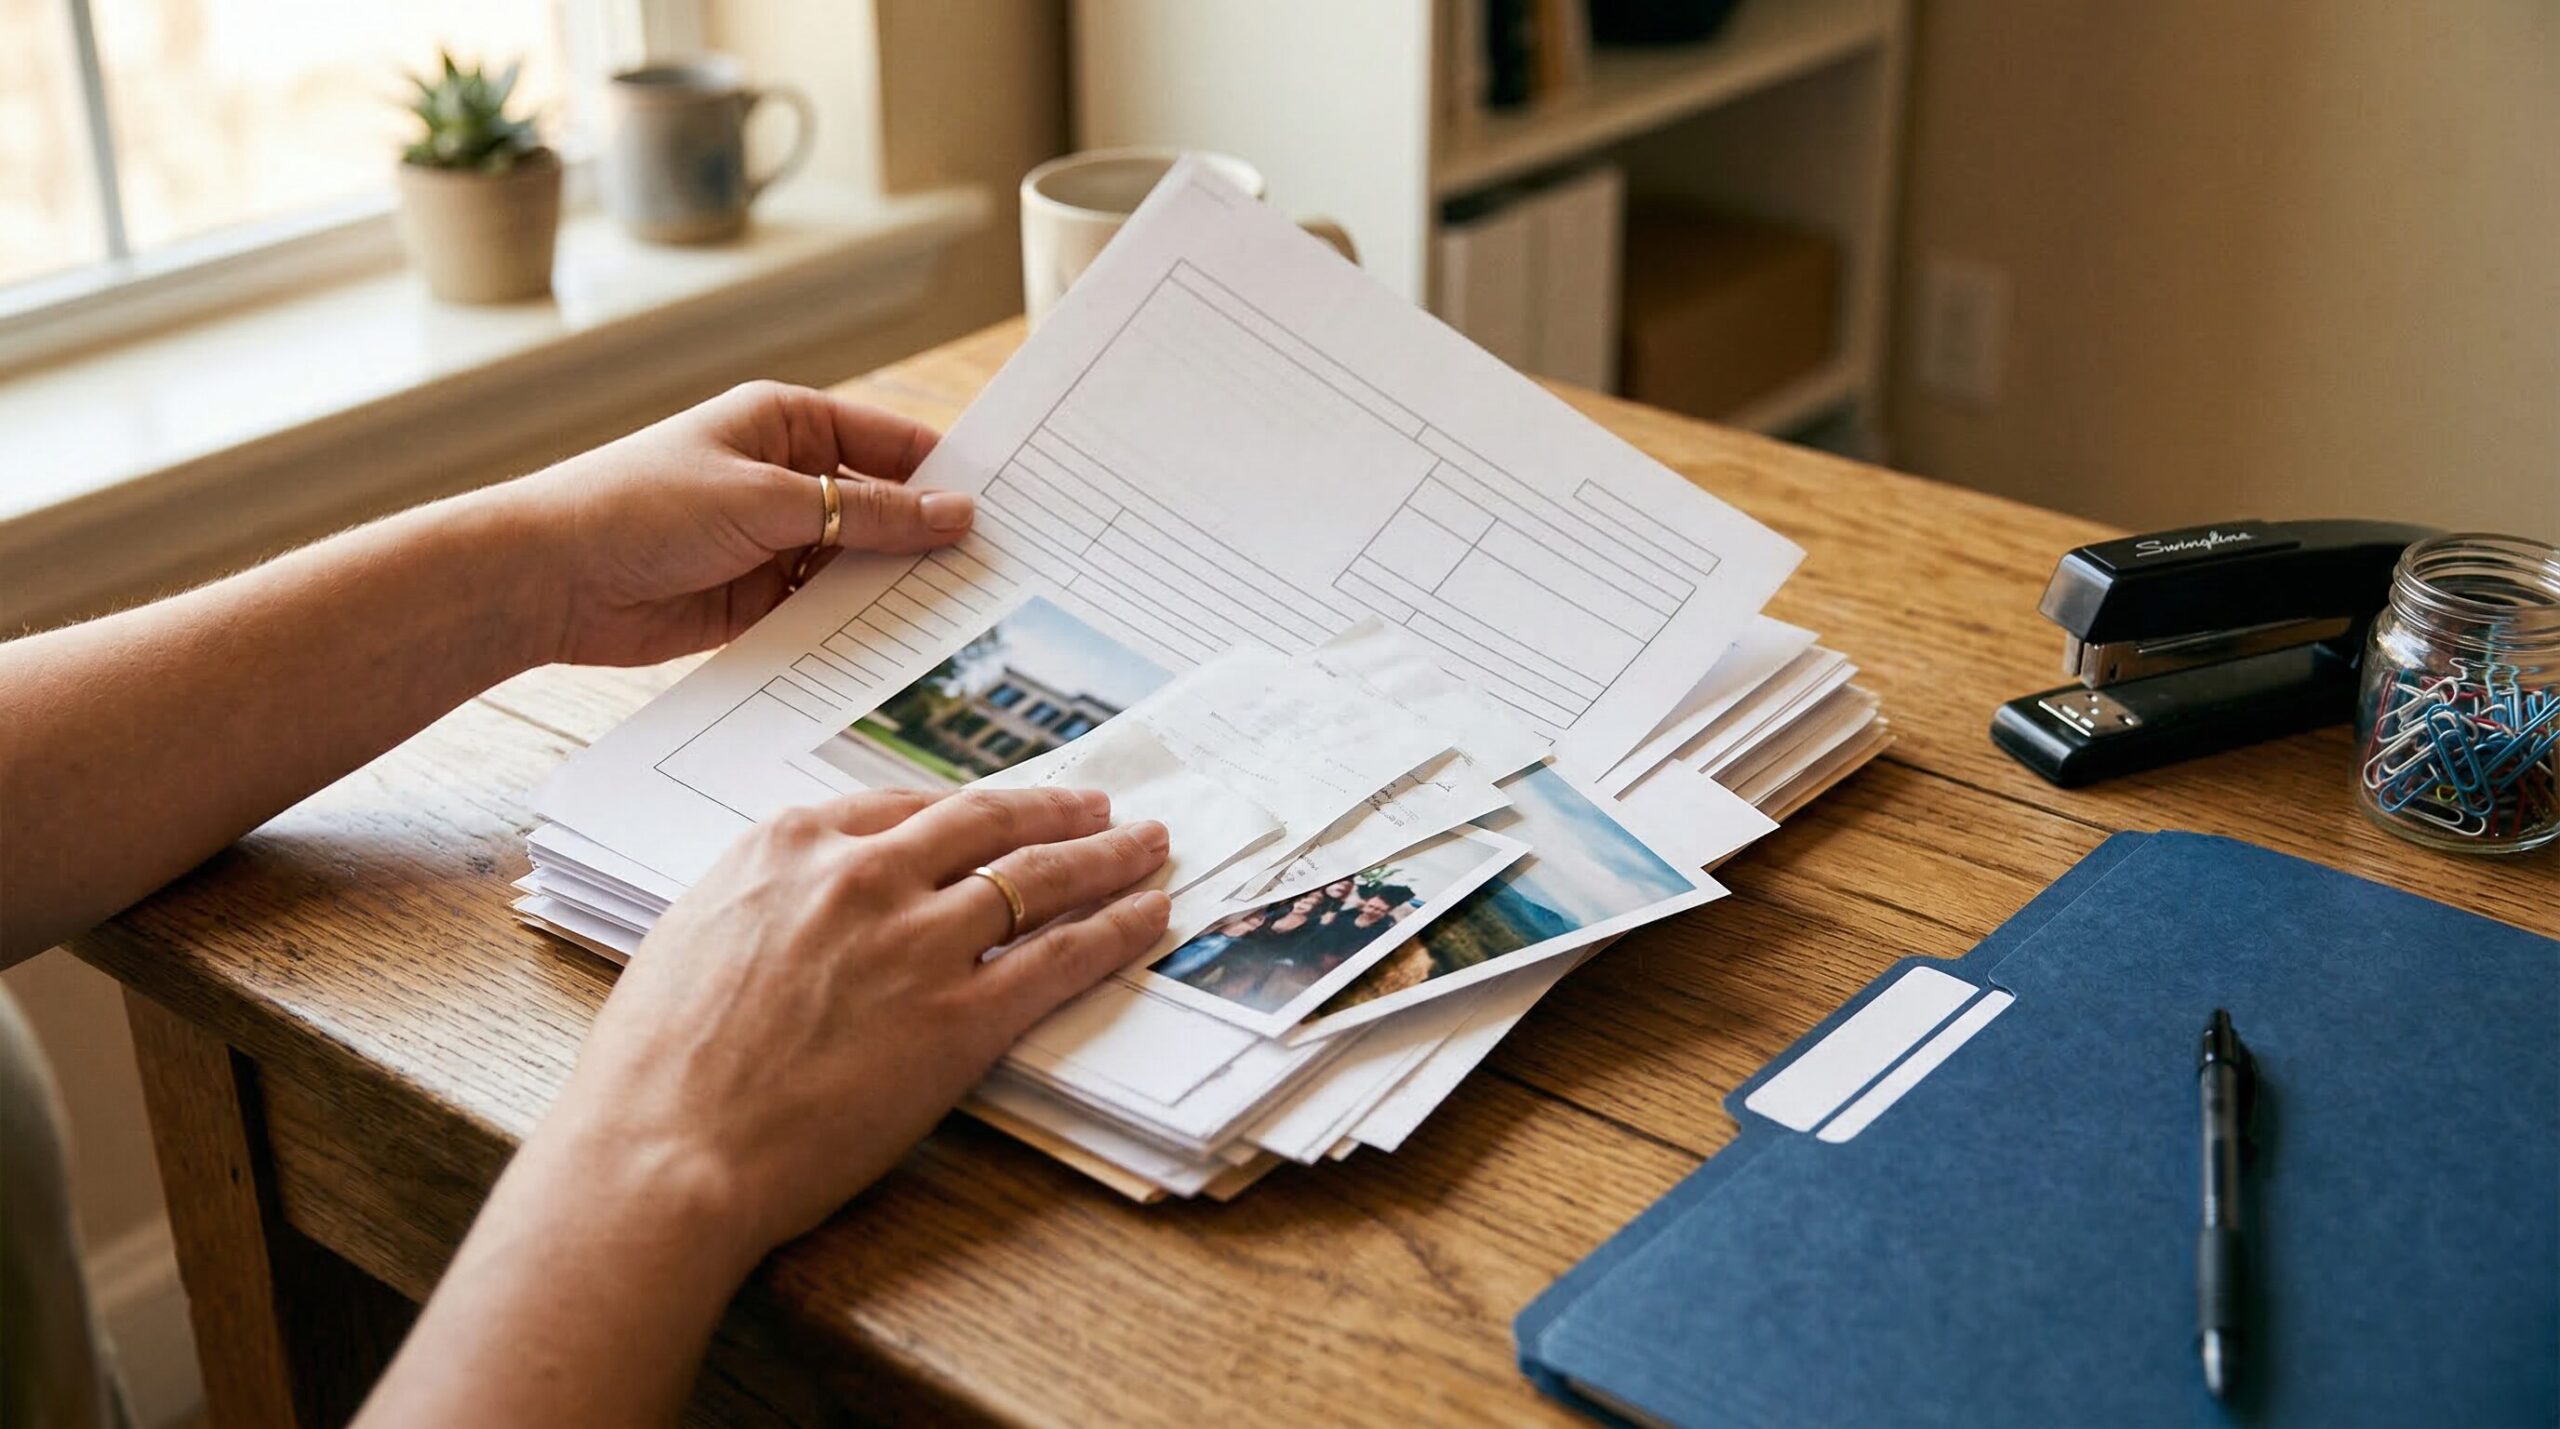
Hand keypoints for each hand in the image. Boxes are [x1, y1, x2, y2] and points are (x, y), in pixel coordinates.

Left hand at [498, 380, 971, 666]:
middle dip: (931, 539)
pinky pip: (827, 611)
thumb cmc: (641, 506)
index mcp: (789, 424)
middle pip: (883, 508)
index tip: (1012, 508)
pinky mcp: (759, 600)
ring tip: (968, 620)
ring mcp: (775, 542)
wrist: (549, 578)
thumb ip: (864, 513)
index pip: (894, 443)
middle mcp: (788, 478)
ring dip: (897, 590)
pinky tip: (904, 651)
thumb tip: (955, 515)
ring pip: (859, 565)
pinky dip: (858, 628)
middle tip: (1005, 574)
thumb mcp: (767, 501)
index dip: (949, 475)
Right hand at [539, 786, 1171, 1260]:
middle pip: (987, 822)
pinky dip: (1118, 930)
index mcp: (789, 845)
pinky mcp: (961, 1016)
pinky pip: (1064, 955)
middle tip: (1098, 808)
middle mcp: (863, 875)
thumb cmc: (657, 1068)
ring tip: (1146, 849)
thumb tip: (810, 899)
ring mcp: (918, 942)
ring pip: (1040, 877)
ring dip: (1107, 858)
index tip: (1001, 809)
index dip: (971, 809)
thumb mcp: (698, 934)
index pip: (908, 808)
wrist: (664, 1151)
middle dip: (1055, 810)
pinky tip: (1150, 917)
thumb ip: (771, 899)